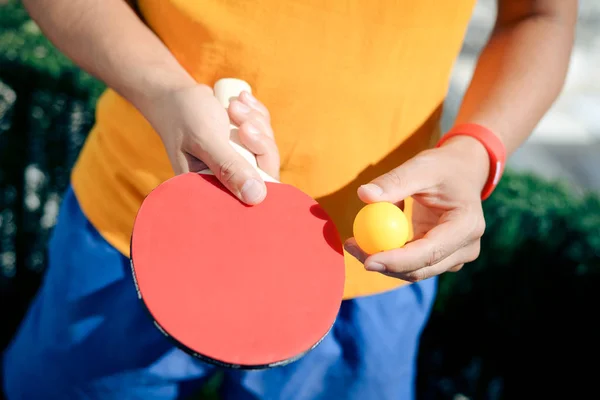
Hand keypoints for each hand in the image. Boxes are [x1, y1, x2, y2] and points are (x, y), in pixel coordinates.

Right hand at [141, 84, 279, 204]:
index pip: (253, 194)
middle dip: (256, 135)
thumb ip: (228, 168)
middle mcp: (227, 180)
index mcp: (213, 189)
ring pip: (266, 146)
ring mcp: (238, 162)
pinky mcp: (243, 145)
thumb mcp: (205, 141)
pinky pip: (264, 131)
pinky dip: (256, 114)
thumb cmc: (182, 117)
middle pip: (265, 166)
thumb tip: (257, 198)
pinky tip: (242, 100)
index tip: (245, 133)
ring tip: (233, 105)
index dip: (262, 167)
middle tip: (235, 112)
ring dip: (255, 121)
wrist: (174, 95)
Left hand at [344, 136, 489, 281]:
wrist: (463, 172)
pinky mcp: (442, 258)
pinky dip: (390, 253)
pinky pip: (411, 263)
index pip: (429, 252)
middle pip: (420, 269)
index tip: (367, 260)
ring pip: (413, 271)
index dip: (398, 260)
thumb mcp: (420, 167)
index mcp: (466, 225)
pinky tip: (373, 236)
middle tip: (351, 247)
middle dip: (383, 264)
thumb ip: (393, 182)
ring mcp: (456, 257)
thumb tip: (364, 194)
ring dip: (383, 260)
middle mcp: (466, 247)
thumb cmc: (443, 167)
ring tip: (355, 239)